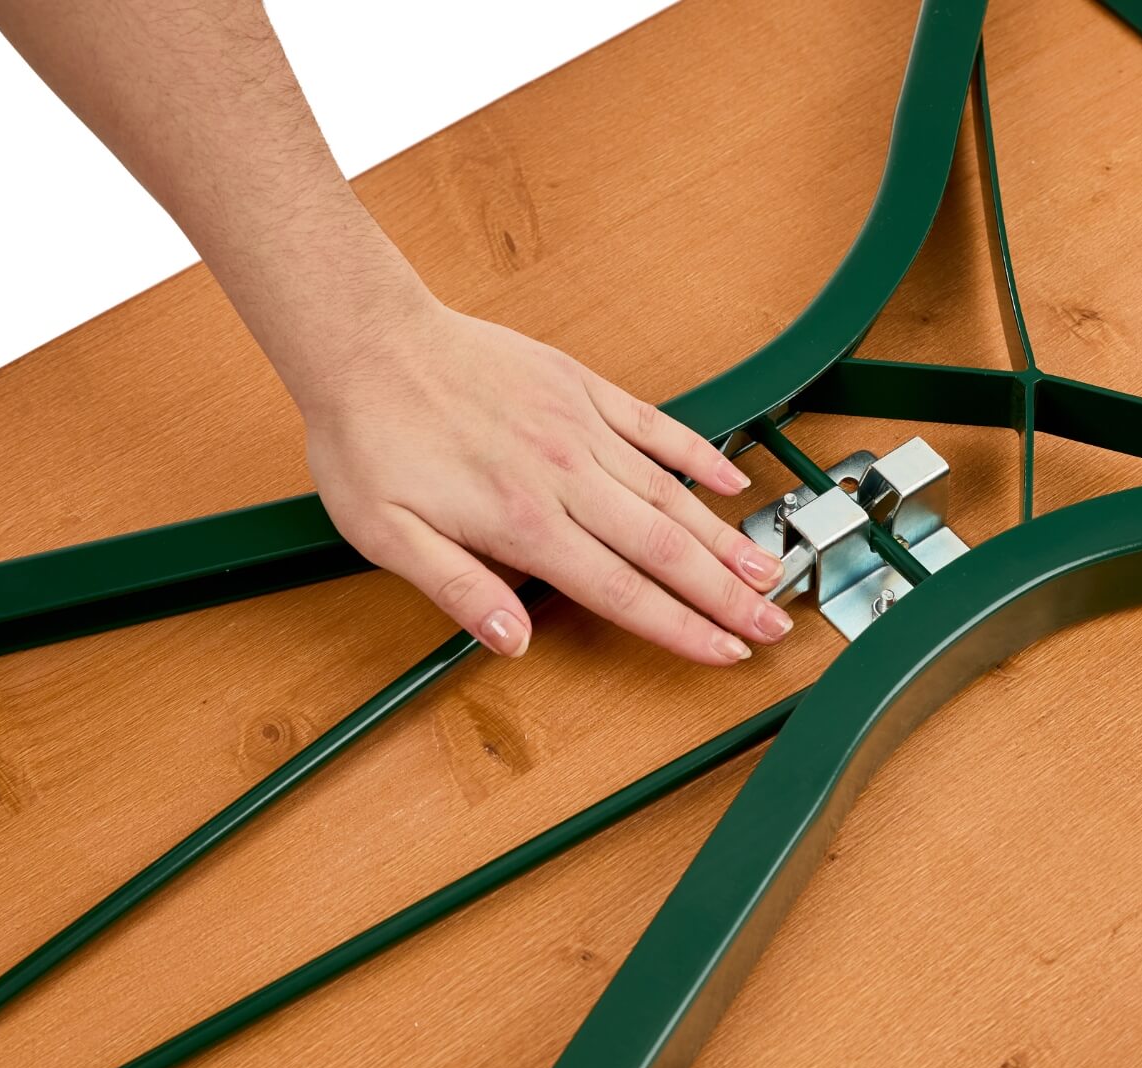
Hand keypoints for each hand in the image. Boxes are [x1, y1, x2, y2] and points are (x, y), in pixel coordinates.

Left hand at [289, 298, 791, 663]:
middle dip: (726, 596)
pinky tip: (730, 483)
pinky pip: (655, 427)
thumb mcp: (386, 535)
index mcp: (522, 522)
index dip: (681, 629)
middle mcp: (564, 476)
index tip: (724, 652)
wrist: (368, 340)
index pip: (622, 591)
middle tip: (773, 627)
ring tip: (767, 572)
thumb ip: (458, 590)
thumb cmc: (369, 438)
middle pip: (665, 550)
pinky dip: (697, 457)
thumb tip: (514, 642)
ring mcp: (580, 428)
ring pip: (670, 495)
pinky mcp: (581, 388)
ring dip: (724, 539)